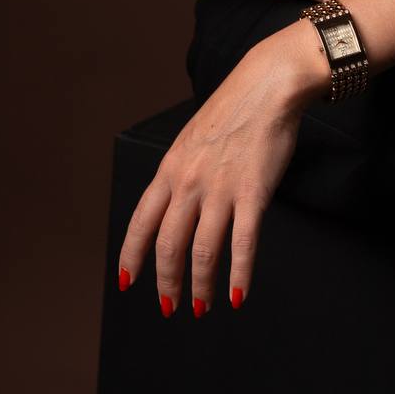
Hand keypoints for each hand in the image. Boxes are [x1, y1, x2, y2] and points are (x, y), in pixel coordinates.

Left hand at [117, 20, 327, 314]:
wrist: (267, 85)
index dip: (131, 256)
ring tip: (202, 308)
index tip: (127, 281)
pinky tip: (237, 296)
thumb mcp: (191, 139)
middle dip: (166, 283)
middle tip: (170, 307)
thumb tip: (174, 207)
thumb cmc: (233, 111)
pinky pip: (242, 244)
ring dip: (200, 287)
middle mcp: (189, 181)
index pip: (141, 222)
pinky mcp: (253, 192)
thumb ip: (180, 173)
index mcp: (170, 168)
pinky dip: (238, 276)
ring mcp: (221, 188)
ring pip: (202, 251)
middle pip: (168, 245)